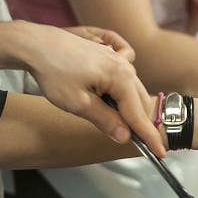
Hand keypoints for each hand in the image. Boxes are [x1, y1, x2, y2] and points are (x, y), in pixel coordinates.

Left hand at [17, 21, 164, 156]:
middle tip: (142, 145)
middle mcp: (126, 67)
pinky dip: (124, 94)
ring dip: (130, 109)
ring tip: (119, 125)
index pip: (139, 115)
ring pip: (134, 91)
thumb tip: (125, 136)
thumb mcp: (78, 103)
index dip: (149, 136)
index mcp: (121, 78)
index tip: (161, 152)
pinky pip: (126, 80)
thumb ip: (105, 120)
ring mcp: (120, 60)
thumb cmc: (54, 71)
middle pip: (141, 103)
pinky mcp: (112, 57)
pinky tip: (109, 99)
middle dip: (142, 124)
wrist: (37, 44)